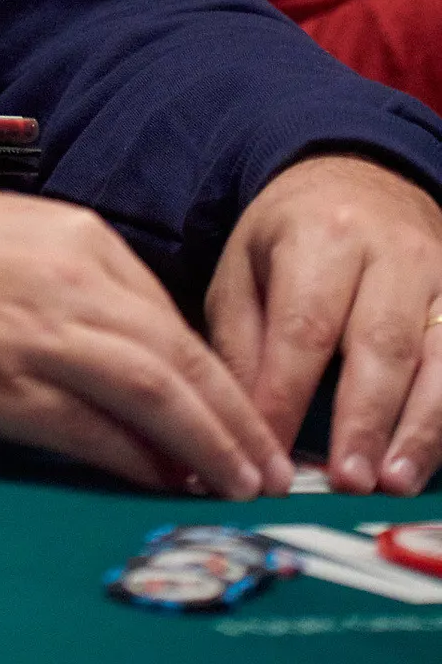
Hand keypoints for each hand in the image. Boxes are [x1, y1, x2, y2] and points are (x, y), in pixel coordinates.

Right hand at [0, 145, 292, 495]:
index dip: (218, 379)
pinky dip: (137, 462)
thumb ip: (68, 287)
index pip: (173, 320)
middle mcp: (72, 280)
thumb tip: (121, 358)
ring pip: (158, 395)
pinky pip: (92, 433)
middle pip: (184, 360)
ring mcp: (37, 334)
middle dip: (237, 421)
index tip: (242, 419)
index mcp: (77, 238)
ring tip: (239, 489)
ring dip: (210, 447)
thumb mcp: (5, 239)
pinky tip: (158, 483)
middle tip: (269, 471)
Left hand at [207, 153, 441, 494]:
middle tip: (346, 481)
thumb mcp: (245, 268)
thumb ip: (242, 343)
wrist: (361, 181)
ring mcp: (440, 276)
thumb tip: (243, 428)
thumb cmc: (292, 237)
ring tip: (394, 483)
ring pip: (439, 360)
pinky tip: (429, 460)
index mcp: (321, 235)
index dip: (287, 397)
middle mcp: (390, 251)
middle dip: (363, 419)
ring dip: (420, 429)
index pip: (304, 326)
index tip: (270, 457)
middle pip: (381, 343)